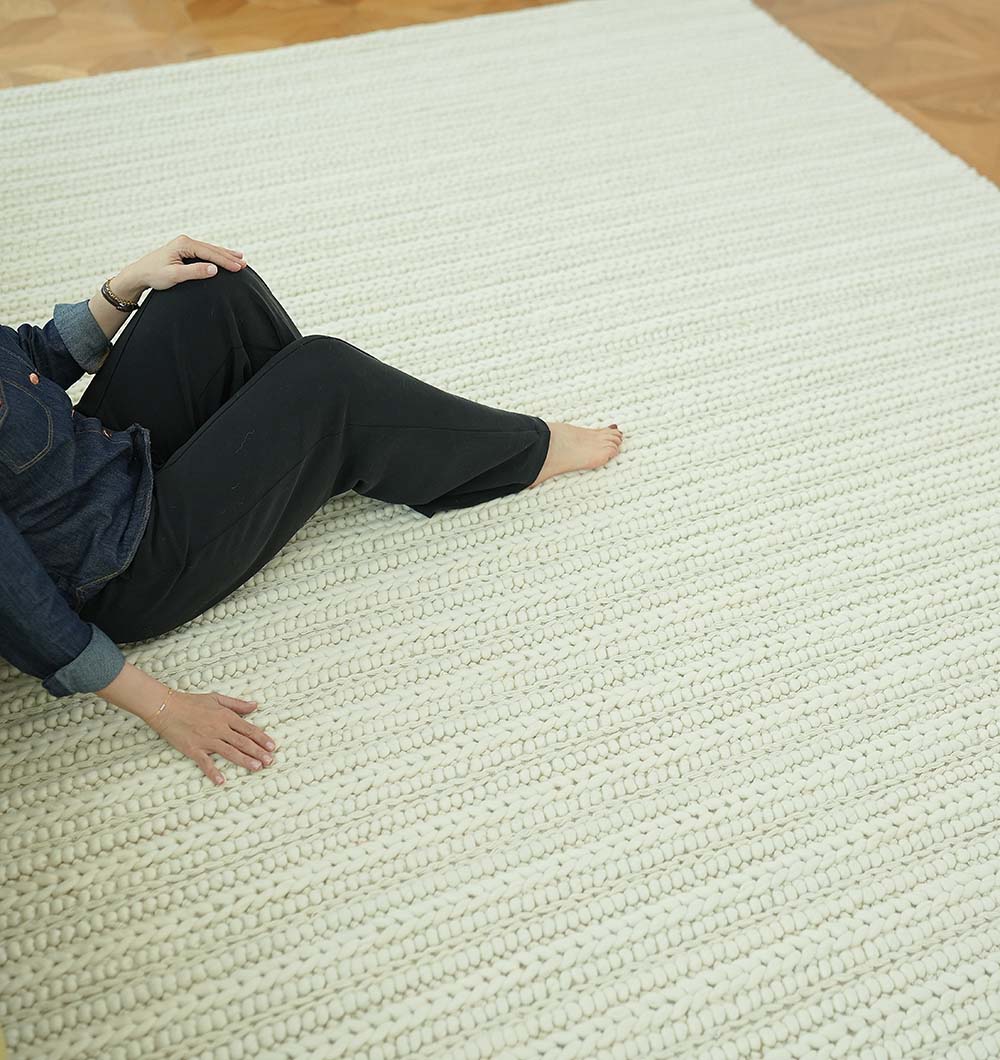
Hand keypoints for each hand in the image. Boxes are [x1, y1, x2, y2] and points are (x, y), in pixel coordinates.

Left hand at [118, 234, 247, 298]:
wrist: (139, 274)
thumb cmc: (154, 275)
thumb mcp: (175, 276)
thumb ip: (195, 272)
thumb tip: (214, 269)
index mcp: (184, 244)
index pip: (210, 253)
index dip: (226, 261)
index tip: (239, 268)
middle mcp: (185, 241)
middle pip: (212, 249)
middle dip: (229, 257)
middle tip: (245, 264)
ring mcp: (184, 244)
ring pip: (210, 249)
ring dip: (225, 255)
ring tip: (240, 258)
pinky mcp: (184, 250)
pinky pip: (205, 252)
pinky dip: (216, 255)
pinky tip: (224, 257)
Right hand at [148, 689, 276, 786]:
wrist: (166, 707)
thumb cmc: (191, 701)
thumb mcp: (217, 698)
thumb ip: (237, 704)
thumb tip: (255, 706)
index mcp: (226, 716)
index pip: (248, 729)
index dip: (262, 738)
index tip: (272, 746)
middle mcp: (219, 729)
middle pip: (243, 742)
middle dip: (258, 752)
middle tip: (270, 761)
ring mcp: (206, 740)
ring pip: (230, 752)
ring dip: (244, 760)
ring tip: (257, 768)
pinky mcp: (193, 749)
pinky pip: (205, 762)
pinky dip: (213, 772)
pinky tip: (221, 781)